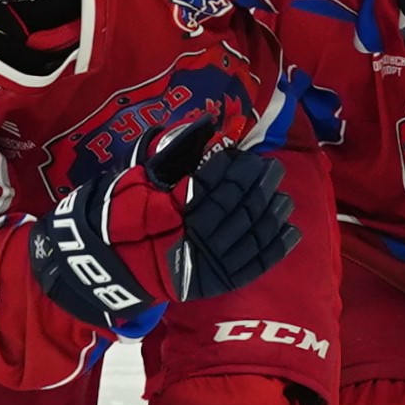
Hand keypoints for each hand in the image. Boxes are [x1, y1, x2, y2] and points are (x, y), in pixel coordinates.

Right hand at [25, 120, 299, 336]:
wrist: (113, 267)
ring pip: (249, 234)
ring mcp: (207, 262)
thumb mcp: (144, 178)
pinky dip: (275, 249)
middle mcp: (193, 235)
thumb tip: (207, 121)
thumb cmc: (126, 217)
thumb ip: (177, 151)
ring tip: (284, 197)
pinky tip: (290, 231)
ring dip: (270, 214)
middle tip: (272, 170)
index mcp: (174, 208)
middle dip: (257, 186)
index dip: (235, 169)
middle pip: (236, 206)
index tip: (247, 156)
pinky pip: (253, 265)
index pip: (215, 184)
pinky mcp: (217, 283)